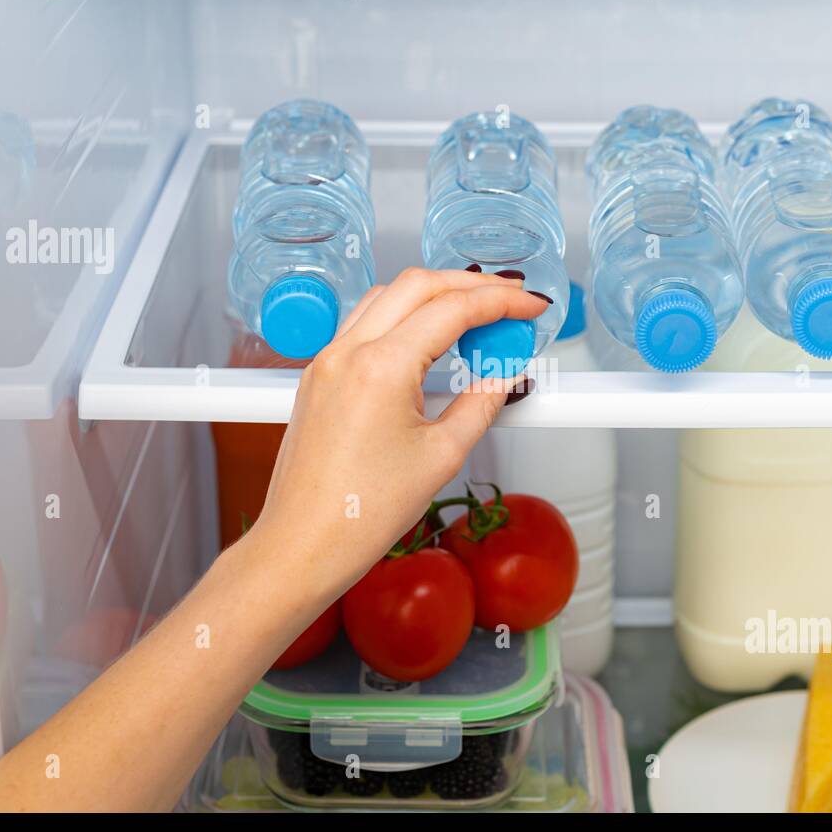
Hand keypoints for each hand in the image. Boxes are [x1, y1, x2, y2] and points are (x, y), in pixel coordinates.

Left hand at [241, 267, 546, 599]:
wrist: (302, 546)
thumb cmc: (358, 514)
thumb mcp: (441, 457)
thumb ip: (481, 405)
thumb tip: (503, 378)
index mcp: (380, 368)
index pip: (452, 308)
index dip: (501, 301)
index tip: (529, 306)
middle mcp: (347, 353)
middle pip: (417, 285)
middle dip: (469, 284)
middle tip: (509, 301)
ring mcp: (327, 362)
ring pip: (386, 297)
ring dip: (433, 296)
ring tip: (474, 317)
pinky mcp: (319, 378)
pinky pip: (364, 325)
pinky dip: (402, 318)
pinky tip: (429, 341)